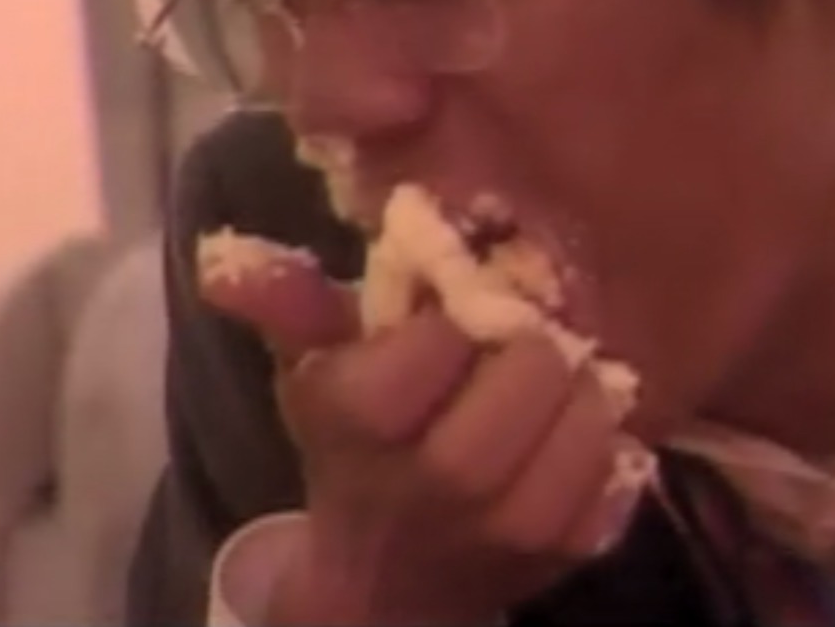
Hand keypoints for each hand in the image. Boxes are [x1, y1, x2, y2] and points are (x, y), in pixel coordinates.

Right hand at [205, 256, 645, 626]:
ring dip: (578, 386)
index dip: (453, 317)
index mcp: (359, 425)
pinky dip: (604, 437)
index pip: (430, 348)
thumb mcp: (312, 368)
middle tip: (524, 327)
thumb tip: (222, 259)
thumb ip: (288, 303)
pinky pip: (612, 480)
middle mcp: (432, 486)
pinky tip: (576, 417)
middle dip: (527, 345)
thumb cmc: (353, 447)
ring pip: (573, 436)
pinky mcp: (565, 554)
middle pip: (511, 395)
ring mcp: (504, 531)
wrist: (391, 576)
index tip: (457, 307)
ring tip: (560, 365)